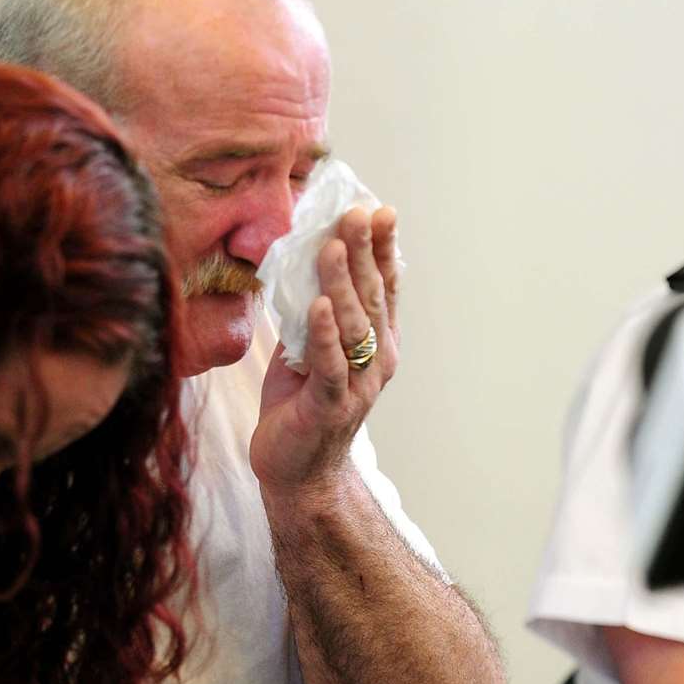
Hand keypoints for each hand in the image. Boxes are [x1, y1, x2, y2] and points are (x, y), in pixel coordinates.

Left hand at [251, 205, 399, 499]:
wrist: (299, 474)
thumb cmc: (302, 405)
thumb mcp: (309, 347)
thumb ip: (314, 310)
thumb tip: (300, 260)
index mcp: (377, 342)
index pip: (384, 286)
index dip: (383, 248)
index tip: (380, 209)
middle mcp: (376, 360)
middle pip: (372, 297)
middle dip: (365, 252)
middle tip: (357, 212)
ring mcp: (356, 384)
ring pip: (353, 326)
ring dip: (343, 283)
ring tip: (332, 246)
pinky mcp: (329, 406)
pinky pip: (329, 365)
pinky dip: (324, 334)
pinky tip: (319, 306)